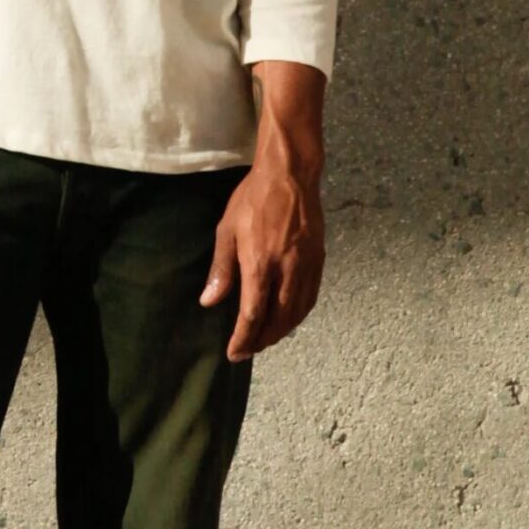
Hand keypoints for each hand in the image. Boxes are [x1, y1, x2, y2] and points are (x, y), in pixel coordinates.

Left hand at [199, 140, 325, 359]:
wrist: (290, 175)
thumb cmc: (253, 199)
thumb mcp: (227, 230)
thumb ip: (221, 269)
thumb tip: (209, 301)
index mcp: (261, 264)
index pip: (253, 314)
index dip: (243, 338)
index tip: (234, 353)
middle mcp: (287, 270)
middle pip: (278, 320)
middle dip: (263, 340)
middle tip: (248, 349)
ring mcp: (306, 266)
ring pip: (298, 312)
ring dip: (282, 331)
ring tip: (266, 339)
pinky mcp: (318, 260)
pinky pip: (311, 297)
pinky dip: (299, 315)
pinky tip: (289, 318)